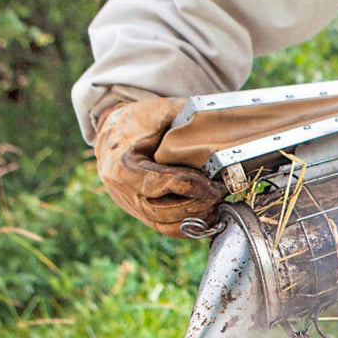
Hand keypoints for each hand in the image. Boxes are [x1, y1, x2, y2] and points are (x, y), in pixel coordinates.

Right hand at [94, 97, 227, 237]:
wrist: (117, 130)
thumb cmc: (139, 119)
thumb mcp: (158, 110)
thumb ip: (185, 116)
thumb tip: (217, 122)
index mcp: (120, 166)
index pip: (153, 184)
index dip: (185, 186)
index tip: (210, 184)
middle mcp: (122, 192)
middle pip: (160, 211)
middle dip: (195, 204)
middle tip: (220, 192)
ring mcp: (131, 206)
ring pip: (165, 225)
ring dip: (196, 217)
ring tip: (219, 202)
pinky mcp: (142, 213)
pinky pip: (167, 227)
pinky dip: (191, 225)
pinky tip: (211, 213)